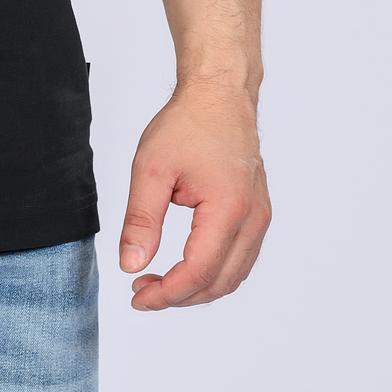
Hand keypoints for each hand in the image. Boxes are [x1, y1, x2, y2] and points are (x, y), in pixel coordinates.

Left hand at [119, 80, 271, 308]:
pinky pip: (239, 259)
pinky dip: (212, 273)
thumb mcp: (151, 168)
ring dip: (197, 288)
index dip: (166, 293)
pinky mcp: (257, 213)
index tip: (136, 296)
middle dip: (178, 296)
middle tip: (141, 291)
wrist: (219, 95)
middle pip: (219, 282)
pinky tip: (184, 266)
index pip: (198, 271)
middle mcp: (252, 219)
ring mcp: (259, 217)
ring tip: (158, 281)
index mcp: (228, 209)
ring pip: (233, 276)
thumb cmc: (187, 124)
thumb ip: (141, 220)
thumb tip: (131, 265)